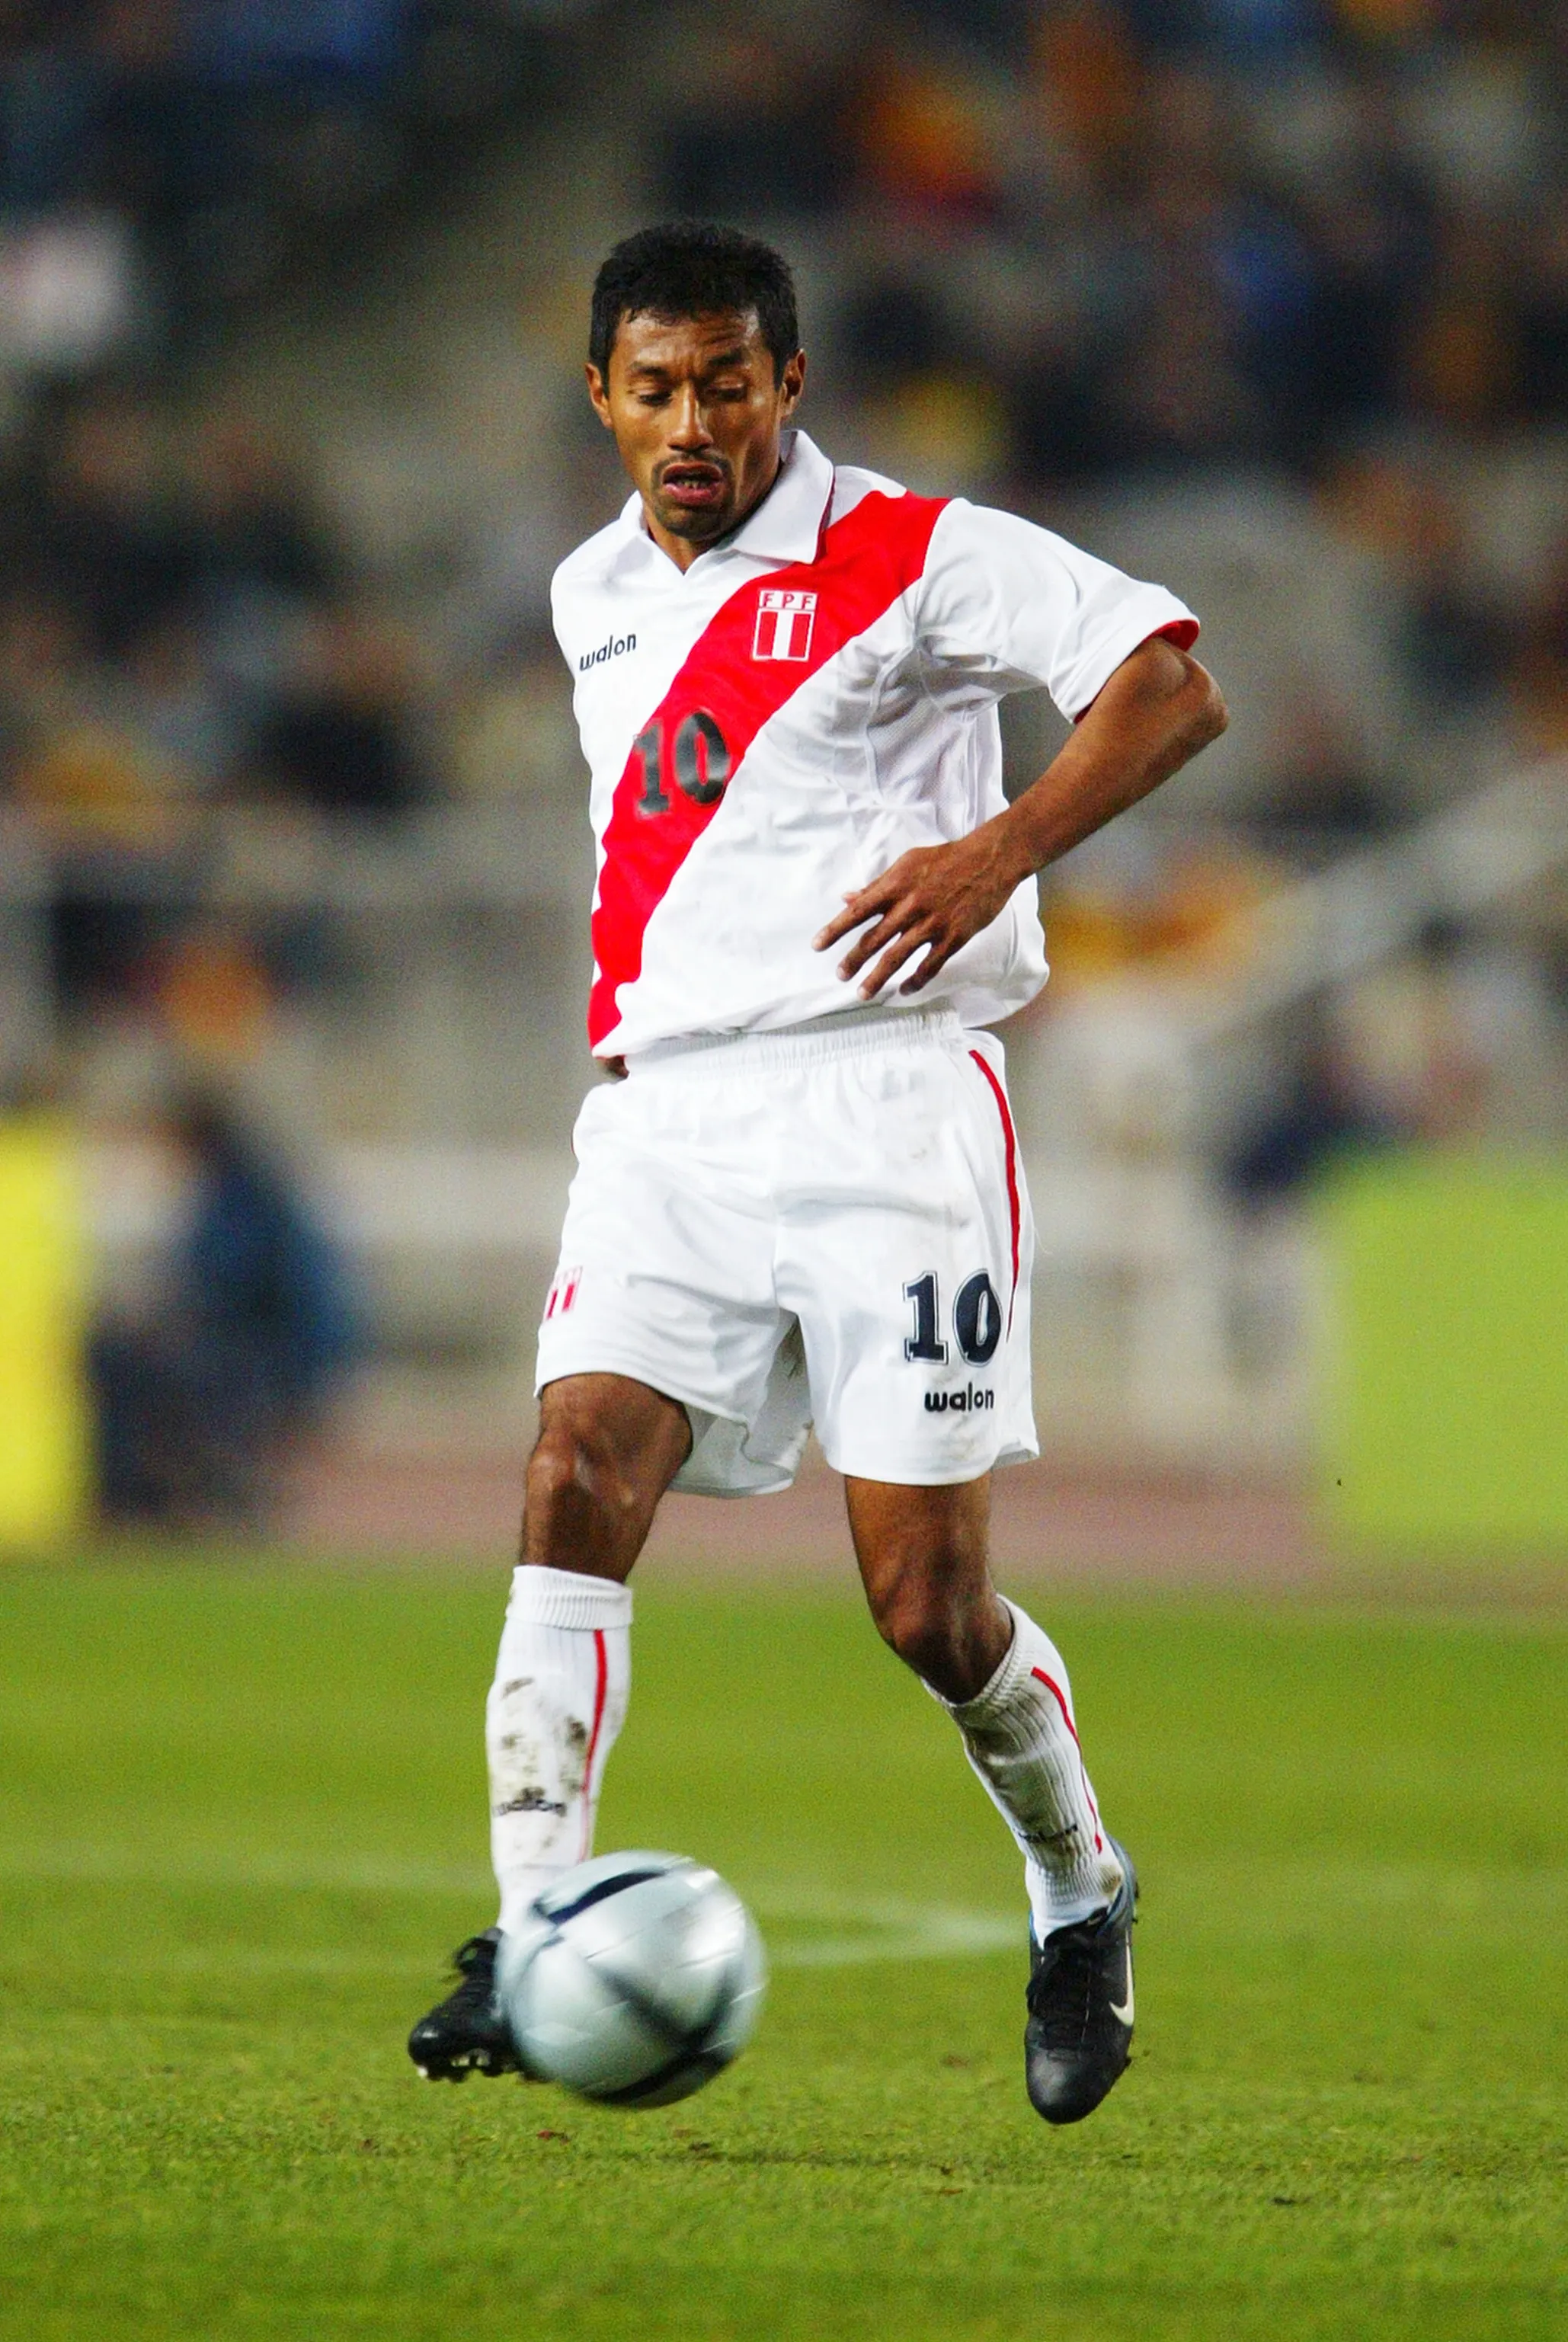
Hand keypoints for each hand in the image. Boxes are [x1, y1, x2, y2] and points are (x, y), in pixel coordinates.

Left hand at [813, 825, 1027, 999]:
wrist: (989, 860)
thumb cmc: (945, 859)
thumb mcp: (907, 863)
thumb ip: (877, 885)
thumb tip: (847, 897)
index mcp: (895, 886)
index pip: (857, 911)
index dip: (835, 929)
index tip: (817, 945)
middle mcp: (910, 906)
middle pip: (873, 939)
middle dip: (853, 960)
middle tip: (840, 975)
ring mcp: (932, 924)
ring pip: (897, 957)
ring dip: (877, 978)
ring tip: (862, 992)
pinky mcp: (954, 937)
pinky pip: (930, 965)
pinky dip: (915, 980)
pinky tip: (904, 989)